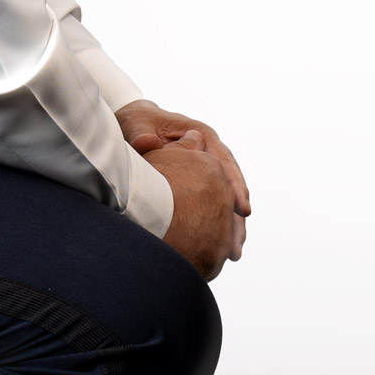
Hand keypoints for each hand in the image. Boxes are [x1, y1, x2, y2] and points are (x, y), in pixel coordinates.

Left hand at [141, 127, 243, 280]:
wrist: (133, 123)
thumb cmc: (136, 121)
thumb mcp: (135, 124)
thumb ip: (140, 134)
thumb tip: (146, 142)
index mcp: (202, 135)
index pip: (223, 162)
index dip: (233, 185)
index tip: (240, 208)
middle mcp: (210, 151)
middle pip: (230, 184)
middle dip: (235, 215)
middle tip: (237, 242)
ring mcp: (206, 168)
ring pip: (224, 197)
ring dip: (230, 225)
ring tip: (233, 253)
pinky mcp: (199, 182)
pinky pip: (213, 203)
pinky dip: (217, 223)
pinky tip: (220, 246)